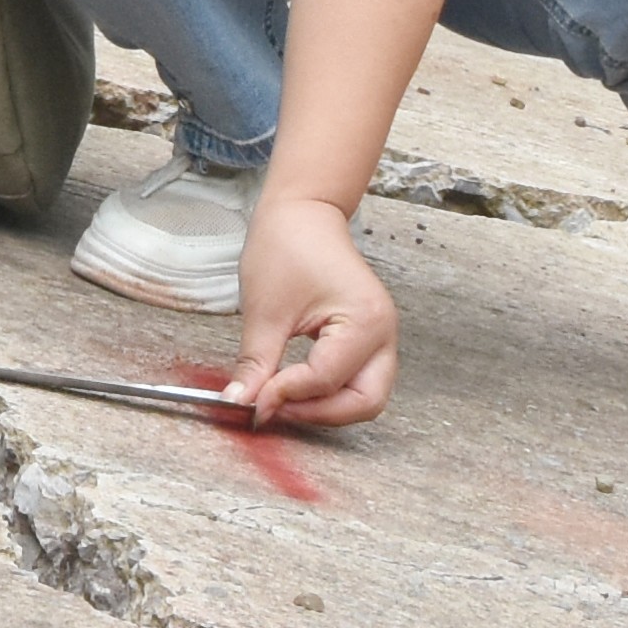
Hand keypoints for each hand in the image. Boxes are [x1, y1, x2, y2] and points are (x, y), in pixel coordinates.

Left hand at [229, 194, 395, 426]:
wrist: (302, 214)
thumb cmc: (288, 245)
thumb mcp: (265, 311)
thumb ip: (256, 364)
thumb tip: (243, 403)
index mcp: (364, 321)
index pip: (326, 379)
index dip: (286, 396)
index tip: (252, 401)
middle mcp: (383, 334)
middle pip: (364, 403)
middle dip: (319, 413)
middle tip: (274, 408)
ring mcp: (381, 339)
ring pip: (365, 399)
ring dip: (326, 408)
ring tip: (283, 399)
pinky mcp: (369, 341)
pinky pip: (357, 383)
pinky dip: (329, 394)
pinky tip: (296, 387)